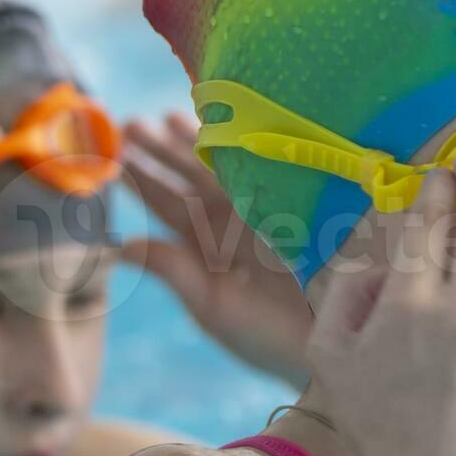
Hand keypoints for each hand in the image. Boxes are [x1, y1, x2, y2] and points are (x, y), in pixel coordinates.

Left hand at [119, 111, 312, 385]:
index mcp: (206, 251)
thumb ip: (172, 271)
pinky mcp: (295, 202)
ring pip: (221, 167)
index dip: (141, 179)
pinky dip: (242, 144)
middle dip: (160, 151)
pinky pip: (261, 165)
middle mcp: (231, 225)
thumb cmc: (271, 336)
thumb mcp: (214, 308)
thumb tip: (119, 246)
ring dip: (194, 140)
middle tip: (130, 125)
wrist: (342, 338)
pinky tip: (224, 122)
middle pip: (188, 179)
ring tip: (168, 116)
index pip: (166, 207)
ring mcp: (263, 210)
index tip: (113, 154)